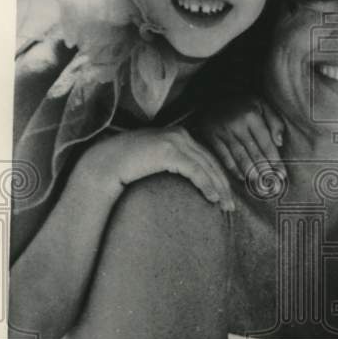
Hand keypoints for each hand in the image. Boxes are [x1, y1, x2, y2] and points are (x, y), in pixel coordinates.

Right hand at [79, 127, 234, 211]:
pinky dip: (206, 185)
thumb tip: (191, 179)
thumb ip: (174, 163)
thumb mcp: (156, 160)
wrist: (106, 163)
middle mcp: (180, 134)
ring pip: (206, 166)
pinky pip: (195, 171)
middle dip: (223, 183)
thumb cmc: (128, 165)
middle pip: (210, 160)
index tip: (226, 194)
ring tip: (225, 205)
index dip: (218, 175)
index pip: (206, 156)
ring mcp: (175, 140)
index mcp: (178, 134)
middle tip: (231, 204)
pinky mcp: (169, 151)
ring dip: (218, 187)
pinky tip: (212, 198)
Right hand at [200, 95, 285, 195]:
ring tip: (259, 184)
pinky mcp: (212, 137)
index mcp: (252, 115)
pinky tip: (242, 177)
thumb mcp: (261, 105)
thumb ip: (274, 121)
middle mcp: (237, 124)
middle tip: (271, 183)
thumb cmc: (242, 103)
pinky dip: (234, 169)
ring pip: (240, 157)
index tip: (281, 173)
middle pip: (254, 153)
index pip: (266, 143)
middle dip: (264, 170)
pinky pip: (225, 157)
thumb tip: (279, 143)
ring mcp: (223, 132)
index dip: (274, 160)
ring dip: (251, 173)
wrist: (212, 95)